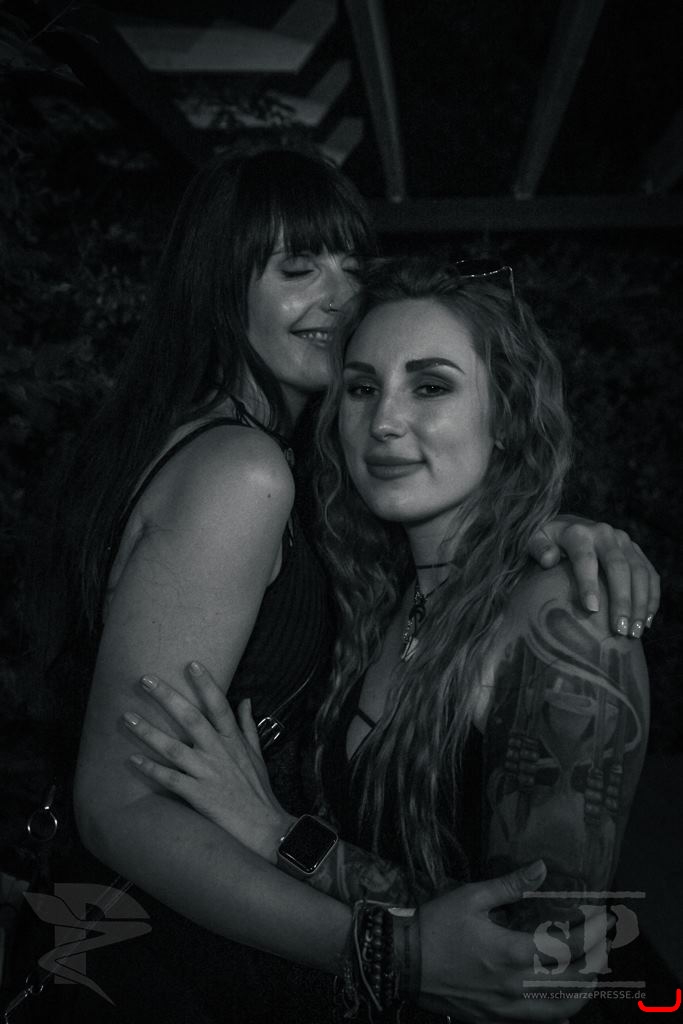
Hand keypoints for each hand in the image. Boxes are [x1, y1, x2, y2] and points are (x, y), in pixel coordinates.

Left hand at [123, 662, 293, 859]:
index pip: (219, 705)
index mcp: (233, 741)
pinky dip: (151, 769)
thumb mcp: (257, 754)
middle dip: (167, 697)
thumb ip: (247, 726)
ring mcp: (208, 773)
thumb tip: (246, 700)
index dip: (206, 684)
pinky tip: (133, 759)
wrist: (265, 828)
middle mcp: (219, 753)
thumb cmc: (259, 791)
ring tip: (127, 717)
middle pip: (191, 719)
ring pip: (173, 748)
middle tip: (145, 679)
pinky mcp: (199, 795)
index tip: (192, 664)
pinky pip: (170, 779)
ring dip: (148, 731)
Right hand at [419, 861, 606, 1021]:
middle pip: (574, 984)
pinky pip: (539, 1022)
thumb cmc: (436, 926)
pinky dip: (559, 1011)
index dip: (591, 934)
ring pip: (561, 1010)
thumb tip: (541, 867)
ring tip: (591, 970)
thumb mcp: (472, 897)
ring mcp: (507, 1009)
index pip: (568, 949)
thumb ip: (510, 885)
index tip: (602, 919)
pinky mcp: (496, 1020)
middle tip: (602, 942)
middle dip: (595, 962)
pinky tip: (563, 997)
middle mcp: (515, 986)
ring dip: (583, 990)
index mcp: (511, 953)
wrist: (404, 963)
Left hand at [528, 516, 659, 635]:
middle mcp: (605, 533)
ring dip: (640, 603)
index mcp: (578, 532)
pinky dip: (652, 598)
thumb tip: (549, 560)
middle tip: (620, 630)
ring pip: (639, 571)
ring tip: (635, 632)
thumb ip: (538, 548)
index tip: (591, 610)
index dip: (589, 583)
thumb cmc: (548, 543)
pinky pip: (650, 574)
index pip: (585, 558)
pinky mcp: (636, 551)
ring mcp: (624, 541)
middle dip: (622, 599)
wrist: (567, 526)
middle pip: (618, 566)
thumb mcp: (535, 540)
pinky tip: (647, 622)